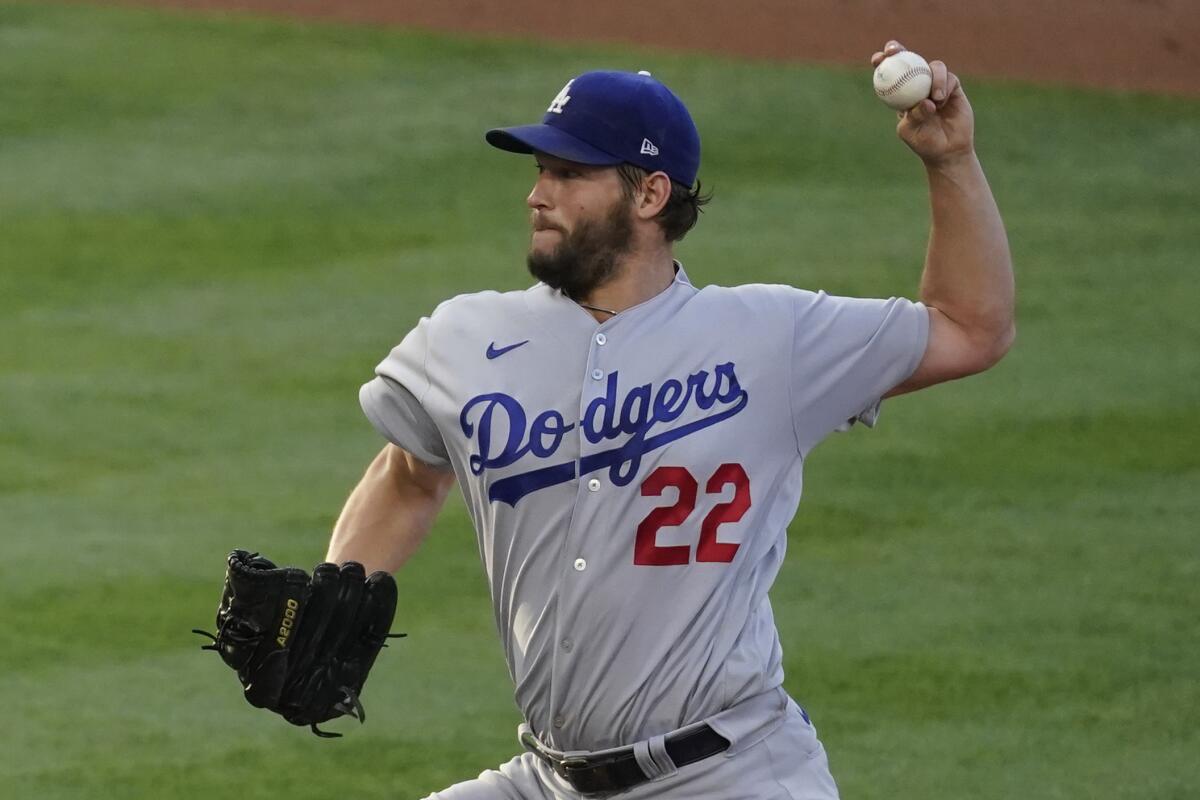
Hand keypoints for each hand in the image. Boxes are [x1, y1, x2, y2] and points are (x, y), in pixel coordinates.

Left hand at [871, 41, 974, 167]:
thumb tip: (925, 101)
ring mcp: (935, 84)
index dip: (882, 62)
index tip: (877, 59)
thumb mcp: (911, 131)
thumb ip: (915, 115)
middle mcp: (917, 84)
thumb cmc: (924, 142)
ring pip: (933, 67)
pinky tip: (941, 101)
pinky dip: (944, 86)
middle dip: (899, 50)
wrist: (948, 150)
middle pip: (908, 59)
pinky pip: (949, 77)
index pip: (889, 73)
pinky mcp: (952, 86)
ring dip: (933, 79)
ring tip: (935, 100)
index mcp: (900, 93)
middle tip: (896, 52)